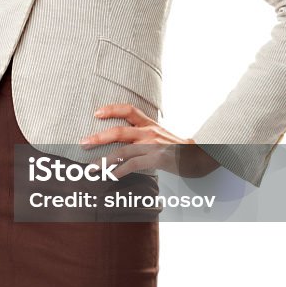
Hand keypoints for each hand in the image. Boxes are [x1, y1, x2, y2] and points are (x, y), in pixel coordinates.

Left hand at [79, 103, 221, 178]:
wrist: (203, 156)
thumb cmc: (182, 149)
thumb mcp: (163, 137)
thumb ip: (146, 137)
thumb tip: (129, 143)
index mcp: (150, 124)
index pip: (129, 110)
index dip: (111, 109)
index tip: (96, 113)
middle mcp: (150, 132)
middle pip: (119, 131)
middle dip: (98, 137)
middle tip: (82, 142)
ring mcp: (153, 145)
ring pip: (122, 150)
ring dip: (103, 160)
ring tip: (91, 168)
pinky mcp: (157, 159)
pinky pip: (133, 165)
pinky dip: (119, 172)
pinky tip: (111, 177)